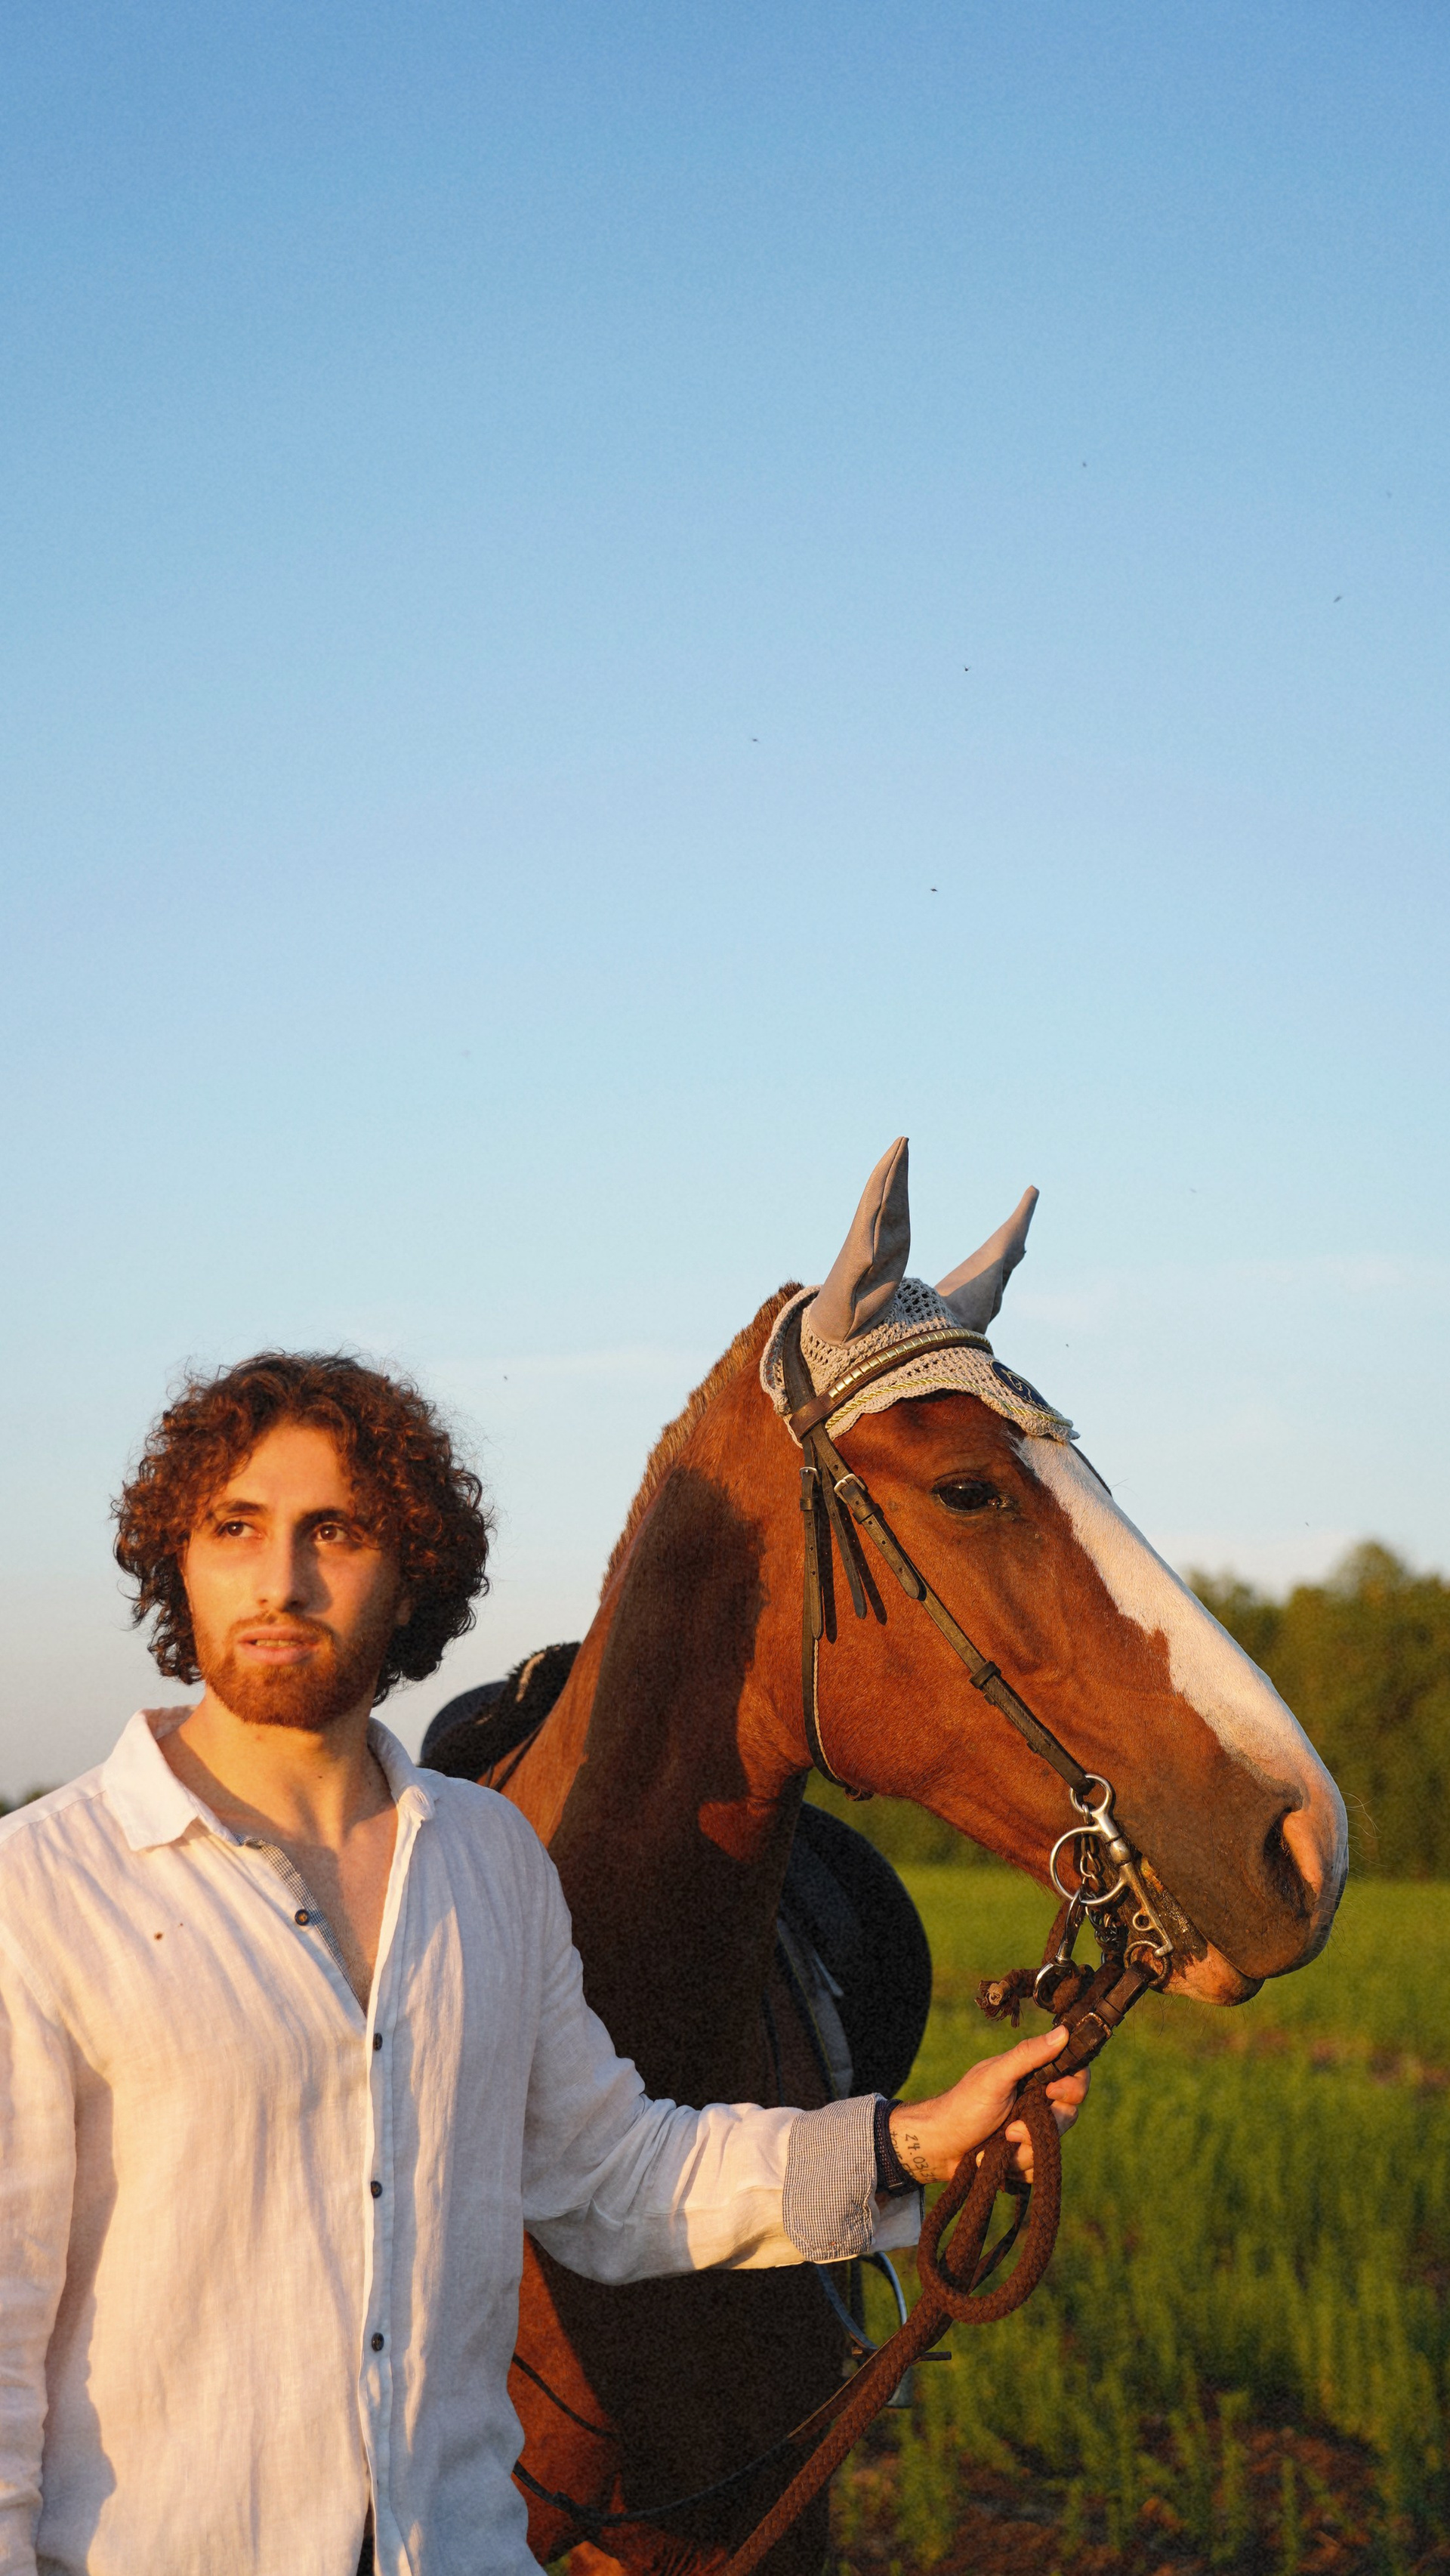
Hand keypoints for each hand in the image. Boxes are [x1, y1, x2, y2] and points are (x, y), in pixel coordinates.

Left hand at [887, 2027, 1090, 2187]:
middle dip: (1039, 2128)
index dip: (1073, 2086)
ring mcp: (1031, 2129)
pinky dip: (1017, 2168)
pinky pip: (1039, 2168)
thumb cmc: (963, 2106)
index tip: (1052, 2093)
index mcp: (1032, 2075)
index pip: (1074, 2074)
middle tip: (1011, 2129)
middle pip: (1068, 2115)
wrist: (938, 2148)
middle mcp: (1036, 2100)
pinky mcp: (1024, 2155)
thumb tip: (1064, 2031)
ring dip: (1023, 2152)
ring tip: (997, 2145)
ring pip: (1052, 2146)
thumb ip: (1028, 2056)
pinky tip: (994, 2160)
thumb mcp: (996, 2077)